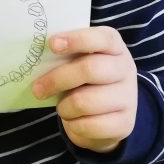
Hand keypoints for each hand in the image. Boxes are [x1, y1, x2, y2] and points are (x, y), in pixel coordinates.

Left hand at [31, 26, 137, 153]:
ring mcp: (128, 97)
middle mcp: (125, 69)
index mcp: (115, 47)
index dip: (77, 40)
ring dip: (64, 107)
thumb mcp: (80, 62)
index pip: (103, 38)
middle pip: (90, 69)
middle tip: (37, 89)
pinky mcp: (125, 123)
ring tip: (62, 107)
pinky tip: (73, 121)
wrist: (110, 113)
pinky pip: (89, 125)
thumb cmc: (86, 80)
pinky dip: (73, 125)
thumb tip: (36, 59)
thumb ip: (65, 56)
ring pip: (84, 101)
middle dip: (57, 79)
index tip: (51, 44)